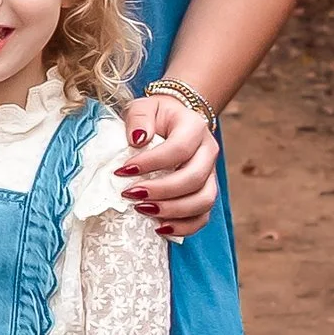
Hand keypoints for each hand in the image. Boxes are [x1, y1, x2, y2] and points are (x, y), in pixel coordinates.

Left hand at [120, 85, 219, 239]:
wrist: (175, 122)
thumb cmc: (155, 117)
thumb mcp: (143, 107)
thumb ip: (139, 118)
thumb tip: (137, 140)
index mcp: (194, 127)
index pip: (178, 149)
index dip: (151, 163)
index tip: (122, 171)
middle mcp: (208, 151)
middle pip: (193, 178)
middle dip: (160, 191)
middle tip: (130, 194)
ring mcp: (211, 174)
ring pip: (203, 201)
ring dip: (172, 211)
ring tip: (142, 210)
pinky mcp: (206, 192)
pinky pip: (203, 216)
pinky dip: (184, 226)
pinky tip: (159, 227)